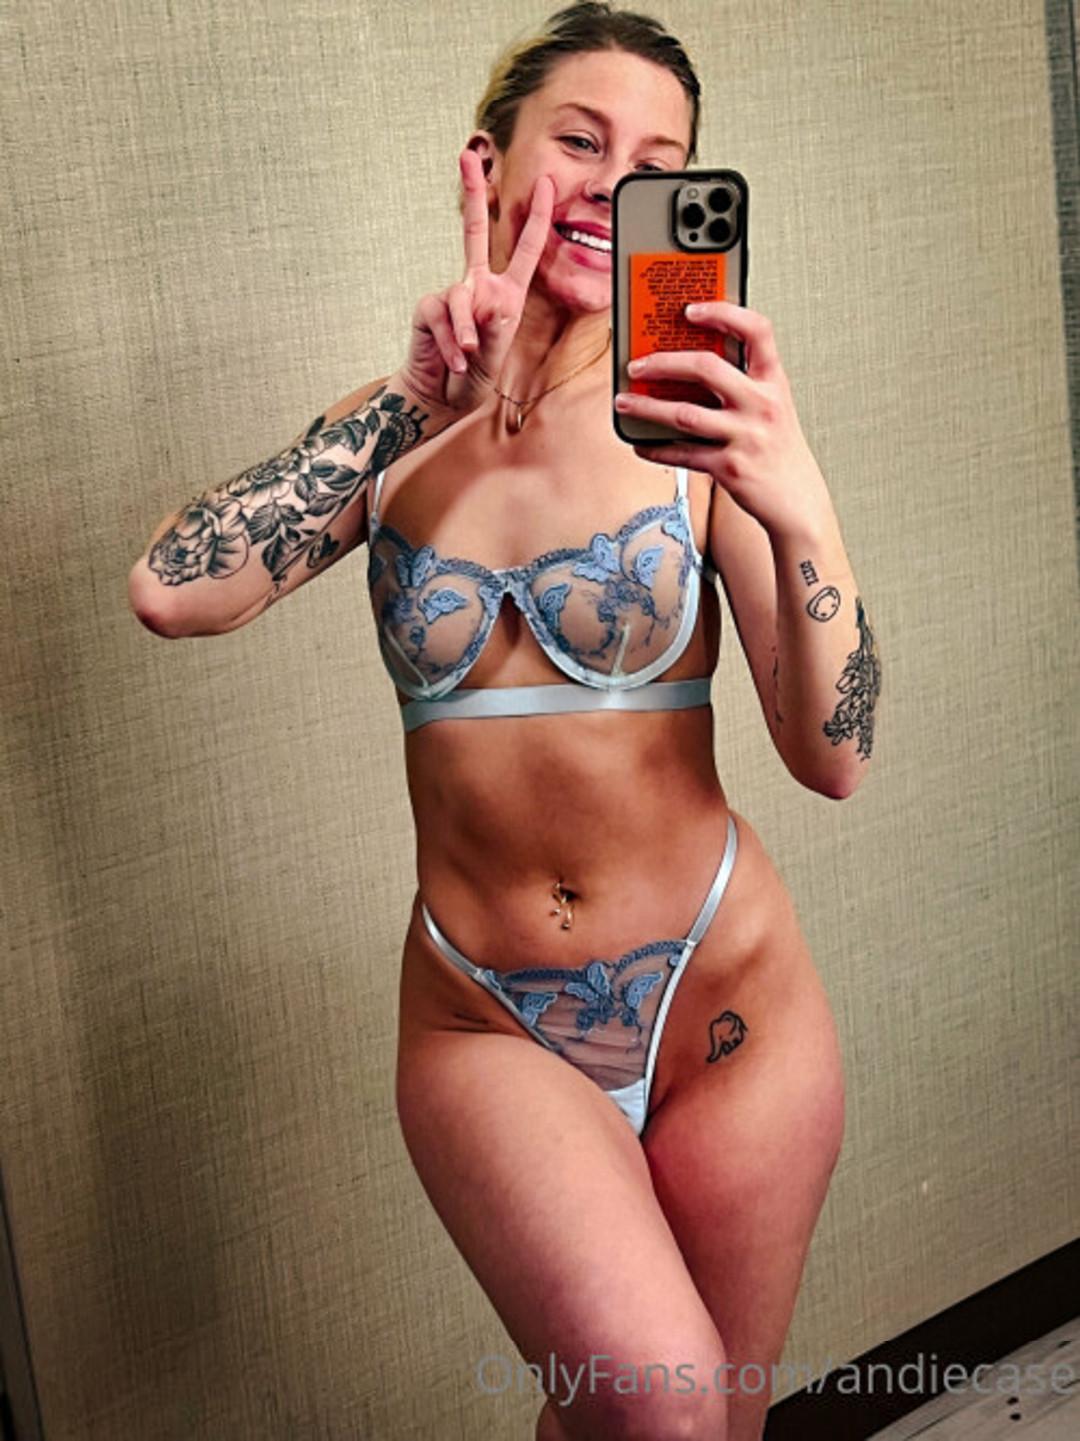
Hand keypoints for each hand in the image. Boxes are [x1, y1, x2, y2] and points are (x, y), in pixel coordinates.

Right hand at [398, 147, 553, 417]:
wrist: (440, 397)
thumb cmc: (474, 378)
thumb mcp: (497, 356)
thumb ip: (498, 329)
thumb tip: (492, 303)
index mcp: (505, 293)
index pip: (524, 249)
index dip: (536, 218)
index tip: (545, 184)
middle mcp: (478, 286)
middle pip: (474, 230)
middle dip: (472, 192)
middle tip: (467, 155)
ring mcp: (452, 294)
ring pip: (461, 297)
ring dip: (466, 333)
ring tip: (468, 358)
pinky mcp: (430, 307)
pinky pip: (442, 316)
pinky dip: (451, 343)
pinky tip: (455, 361)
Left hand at [615, 302, 834, 539]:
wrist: (797, 500)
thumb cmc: (778, 449)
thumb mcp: (771, 405)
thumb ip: (742, 382)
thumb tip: (688, 363)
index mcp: (773, 381)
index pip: (757, 330)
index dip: (723, 312)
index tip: (690, 309)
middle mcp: (762, 404)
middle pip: (706, 367)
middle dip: (663, 362)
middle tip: (637, 366)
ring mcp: (746, 436)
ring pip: (685, 414)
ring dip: (647, 407)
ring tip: (623, 402)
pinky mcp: (730, 468)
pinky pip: (683, 454)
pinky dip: (656, 448)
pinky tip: (640, 443)